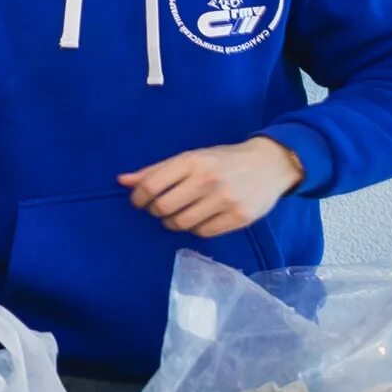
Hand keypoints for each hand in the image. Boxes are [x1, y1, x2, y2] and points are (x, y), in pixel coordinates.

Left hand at [120, 138, 305, 237]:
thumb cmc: (223, 160)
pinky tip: (200, 218)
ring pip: (181, 223)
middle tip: (161, 208)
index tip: (140, 201)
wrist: (270, 164)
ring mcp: (225, 200)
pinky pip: (203, 233)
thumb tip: (121, 181)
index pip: (150, 186)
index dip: (138, 198)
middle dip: (155, 211)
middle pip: (162, 208)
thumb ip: (156, 170)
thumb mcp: (190, 158)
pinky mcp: (239, 217)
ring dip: (173, 222)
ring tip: (181, 213)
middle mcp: (207, 180)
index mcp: (192, 161)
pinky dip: (195, 228)